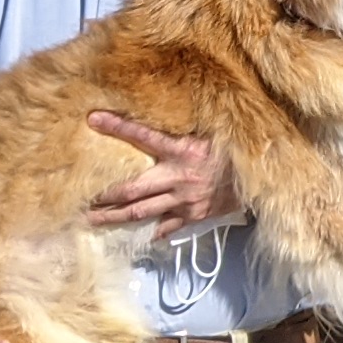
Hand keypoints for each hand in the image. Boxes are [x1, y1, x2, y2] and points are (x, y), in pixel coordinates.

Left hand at [83, 112, 236, 231]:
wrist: (264, 176)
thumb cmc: (236, 148)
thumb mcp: (213, 130)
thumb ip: (187, 127)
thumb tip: (165, 106)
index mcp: (183, 150)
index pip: (143, 135)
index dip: (117, 127)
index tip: (93, 119)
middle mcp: (179, 178)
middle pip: (131, 189)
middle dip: (103, 193)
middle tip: (78, 198)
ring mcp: (184, 201)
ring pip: (140, 212)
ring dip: (113, 216)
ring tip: (91, 220)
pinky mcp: (193, 217)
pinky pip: (166, 228)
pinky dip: (150, 232)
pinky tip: (135, 237)